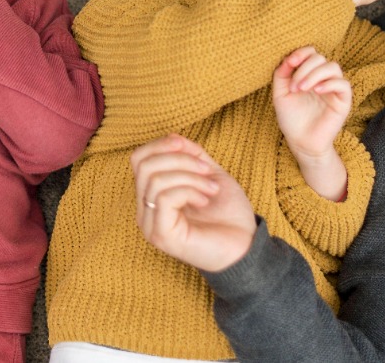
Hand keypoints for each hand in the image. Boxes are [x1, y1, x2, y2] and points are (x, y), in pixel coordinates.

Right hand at [131, 134, 255, 272]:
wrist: (245, 246)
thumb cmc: (228, 214)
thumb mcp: (209, 174)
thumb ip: (191, 155)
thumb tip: (173, 138)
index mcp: (151, 196)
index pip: (139, 159)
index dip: (162, 145)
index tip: (193, 150)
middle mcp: (144, 210)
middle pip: (144, 165)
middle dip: (180, 160)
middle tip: (207, 171)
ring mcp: (149, 224)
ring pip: (154, 180)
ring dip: (190, 177)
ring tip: (211, 189)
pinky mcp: (160, 235)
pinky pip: (163, 198)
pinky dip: (188, 191)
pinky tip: (205, 202)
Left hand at [272, 47, 350, 199]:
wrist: (300, 142)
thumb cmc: (291, 118)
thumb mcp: (280, 93)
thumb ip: (282, 73)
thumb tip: (289, 58)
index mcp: (308, 74)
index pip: (311, 53)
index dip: (301, 53)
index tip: (290, 62)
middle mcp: (322, 78)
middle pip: (320, 58)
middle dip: (304, 68)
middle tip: (294, 87)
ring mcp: (334, 88)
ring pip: (333, 67)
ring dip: (315, 74)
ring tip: (302, 89)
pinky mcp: (343, 101)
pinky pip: (343, 84)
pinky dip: (329, 84)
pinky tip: (317, 91)